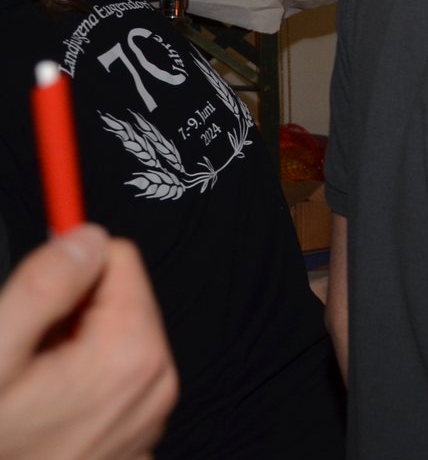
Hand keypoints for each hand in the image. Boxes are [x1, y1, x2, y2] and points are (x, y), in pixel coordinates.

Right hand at [0, 225, 178, 459]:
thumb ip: (44, 286)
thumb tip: (85, 238)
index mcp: (133, 354)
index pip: (118, 258)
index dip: (66, 271)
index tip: (33, 300)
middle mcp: (155, 385)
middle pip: (119, 300)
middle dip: (68, 315)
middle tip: (23, 359)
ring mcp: (146, 420)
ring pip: (112, 341)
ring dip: (69, 351)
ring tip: (26, 393)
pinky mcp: (130, 442)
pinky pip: (110, 384)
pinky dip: (77, 387)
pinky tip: (40, 419)